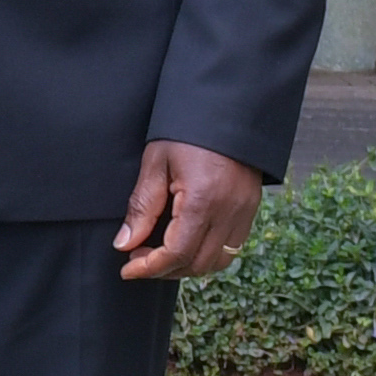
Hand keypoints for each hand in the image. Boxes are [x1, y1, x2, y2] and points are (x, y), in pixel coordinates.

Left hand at [112, 140, 264, 282]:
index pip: (176, 253)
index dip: (149, 268)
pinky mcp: (250, 208)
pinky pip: (231, 248)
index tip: (127, 269)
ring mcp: (244, 212)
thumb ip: (142, 207)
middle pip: (197, 264)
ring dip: (187, 266)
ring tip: (161, 254)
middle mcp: (228, 212)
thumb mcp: (156, 162)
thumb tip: (125, 243)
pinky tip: (187, 243)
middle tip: (138, 258)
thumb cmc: (187, 129)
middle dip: (165, 270)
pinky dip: (208, 255)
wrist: (228, 105)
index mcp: (202, 200)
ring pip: (217, 262)